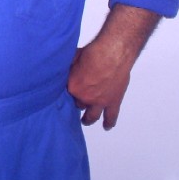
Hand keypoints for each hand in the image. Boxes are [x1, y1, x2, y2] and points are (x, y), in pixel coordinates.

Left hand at [67, 4, 159, 129]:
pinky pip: (111, 116)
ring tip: (86, 121)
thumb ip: (70, 68)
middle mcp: (84, 98)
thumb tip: (65, 68)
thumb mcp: (74, 58)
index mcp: (73, 87)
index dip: (70, 90)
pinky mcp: (113, 101)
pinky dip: (109, 122)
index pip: (68, 92)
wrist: (112, 54)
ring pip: (92, 115)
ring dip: (88, 119)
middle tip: (78, 103)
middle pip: (79, 103)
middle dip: (78, 102)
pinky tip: (107, 126)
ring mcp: (99, 102)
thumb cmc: (93, 53)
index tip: (70, 89)